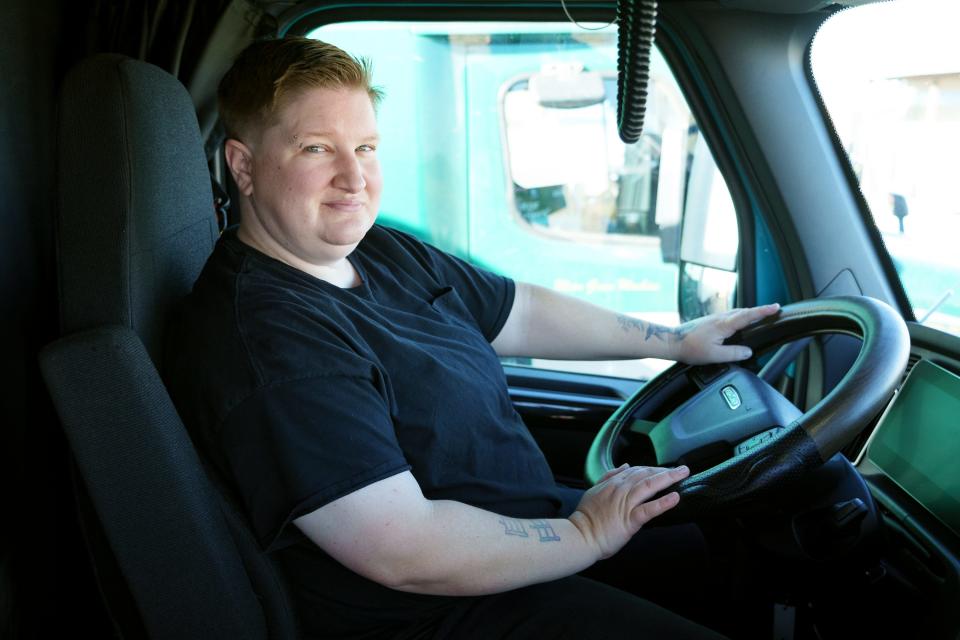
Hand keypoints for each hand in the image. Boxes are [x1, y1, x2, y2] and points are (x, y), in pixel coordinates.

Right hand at [569, 464, 689, 560]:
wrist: (581, 536)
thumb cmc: (587, 517)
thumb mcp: (594, 489)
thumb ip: (609, 476)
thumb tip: (625, 466)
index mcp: (613, 483)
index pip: (637, 470)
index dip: (653, 468)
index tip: (665, 469)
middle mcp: (620, 490)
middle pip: (646, 474)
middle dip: (665, 470)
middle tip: (681, 469)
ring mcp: (625, 504)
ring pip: (649, 485)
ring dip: (668, 478)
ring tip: (683, 474)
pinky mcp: (630, 520)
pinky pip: (649, 509)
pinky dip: (663, 502)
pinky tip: (675, 497)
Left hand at [674, 303, 779, 364]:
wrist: (672, 342)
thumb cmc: (690, 348)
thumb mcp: (715, 355)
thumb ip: (734, 353)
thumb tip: (748, 351)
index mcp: (724, 324)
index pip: (748, 315)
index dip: (763, 311)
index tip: (776, 307)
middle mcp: (720, 318)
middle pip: (744, 311)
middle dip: (760, 310)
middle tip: (774, 310)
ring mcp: (714, 318)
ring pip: (736, 313)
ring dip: (750, 313)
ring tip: (761, 315)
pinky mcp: (710, 321)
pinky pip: (729, 316)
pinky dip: (739, 317)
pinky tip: (740, 322)